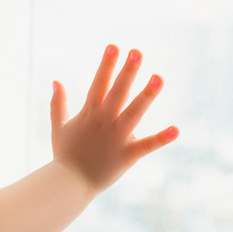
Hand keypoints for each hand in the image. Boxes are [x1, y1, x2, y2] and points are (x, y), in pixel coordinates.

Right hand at [50, 44, 178, 194]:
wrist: (68, 185)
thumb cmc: (65, 155)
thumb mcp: (59, 126)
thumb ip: (57, 103)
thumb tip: (55, 81)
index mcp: (89, 113)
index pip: (99, 83)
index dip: (107, 65)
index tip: (114, 46)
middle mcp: (104, 121)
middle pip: (118, 92)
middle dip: (127, 71)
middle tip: (137, 52)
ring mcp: (116, 137)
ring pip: (134, 112)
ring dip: (147, 95)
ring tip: (159, 77)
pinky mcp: (127, 155)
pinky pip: (146, 145)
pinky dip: (161, 138)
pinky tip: (177, 129)